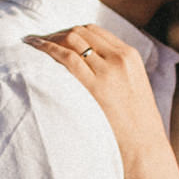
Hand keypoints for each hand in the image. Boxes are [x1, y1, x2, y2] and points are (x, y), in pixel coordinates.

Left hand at [26, 26, 175, 178]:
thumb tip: (91, 66)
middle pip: (82, 32)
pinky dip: (48, 49)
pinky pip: (67, 58)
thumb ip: (117, 71)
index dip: (73, 32)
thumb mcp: (133, 87)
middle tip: (42, 42)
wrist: (145, 147)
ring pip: (72, 39)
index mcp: (130, 56)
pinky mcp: (95, 86)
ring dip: (50, 38)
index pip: (96, 31)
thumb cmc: (137, 125)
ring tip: (33, 43)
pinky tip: (35, 49)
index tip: (58, 38)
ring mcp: (108, 71)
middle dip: (59, 33)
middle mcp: (120, 58)